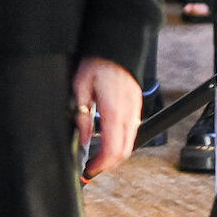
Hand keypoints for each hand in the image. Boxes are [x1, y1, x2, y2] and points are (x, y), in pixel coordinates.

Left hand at [74, 56, 142, 180]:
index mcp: (114, 112)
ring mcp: (134, 111)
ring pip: (129, 143)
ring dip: (114, 154)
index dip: (101, 165)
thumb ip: (83, 116)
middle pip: (124, 152)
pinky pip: (131, 132)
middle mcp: (128, 115)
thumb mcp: (80, 88)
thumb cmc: (97, 63)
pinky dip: (120, 142)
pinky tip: (107, 140)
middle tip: (92, 168)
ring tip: (97, 156)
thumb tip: (85, 139)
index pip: (112, 150)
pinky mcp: (136, 107)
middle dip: (108, 164)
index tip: (88, 170)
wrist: (116, 47)